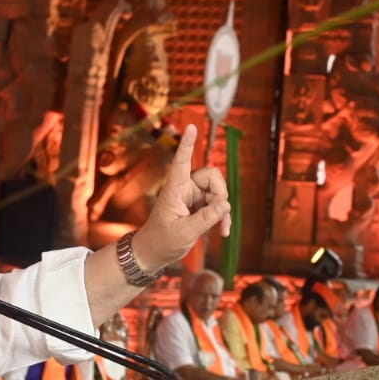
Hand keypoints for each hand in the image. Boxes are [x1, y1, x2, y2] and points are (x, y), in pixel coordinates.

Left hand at [129, 125, 231, 271]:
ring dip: (222, 209)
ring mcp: (192, 196)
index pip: (181, 161)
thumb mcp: (184, 233)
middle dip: (220, 193)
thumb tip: (224, 205)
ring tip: (221, 228)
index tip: (191, 126)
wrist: (154, 253)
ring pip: (218, 191)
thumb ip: (205, 219)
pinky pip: (218, 204)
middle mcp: (184, 188)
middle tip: (219, 213)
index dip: (187, 144)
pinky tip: (223, 231)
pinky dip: (222, 216)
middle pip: (212, 175)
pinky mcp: (199, 206)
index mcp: (174, 189)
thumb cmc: (162, 242)